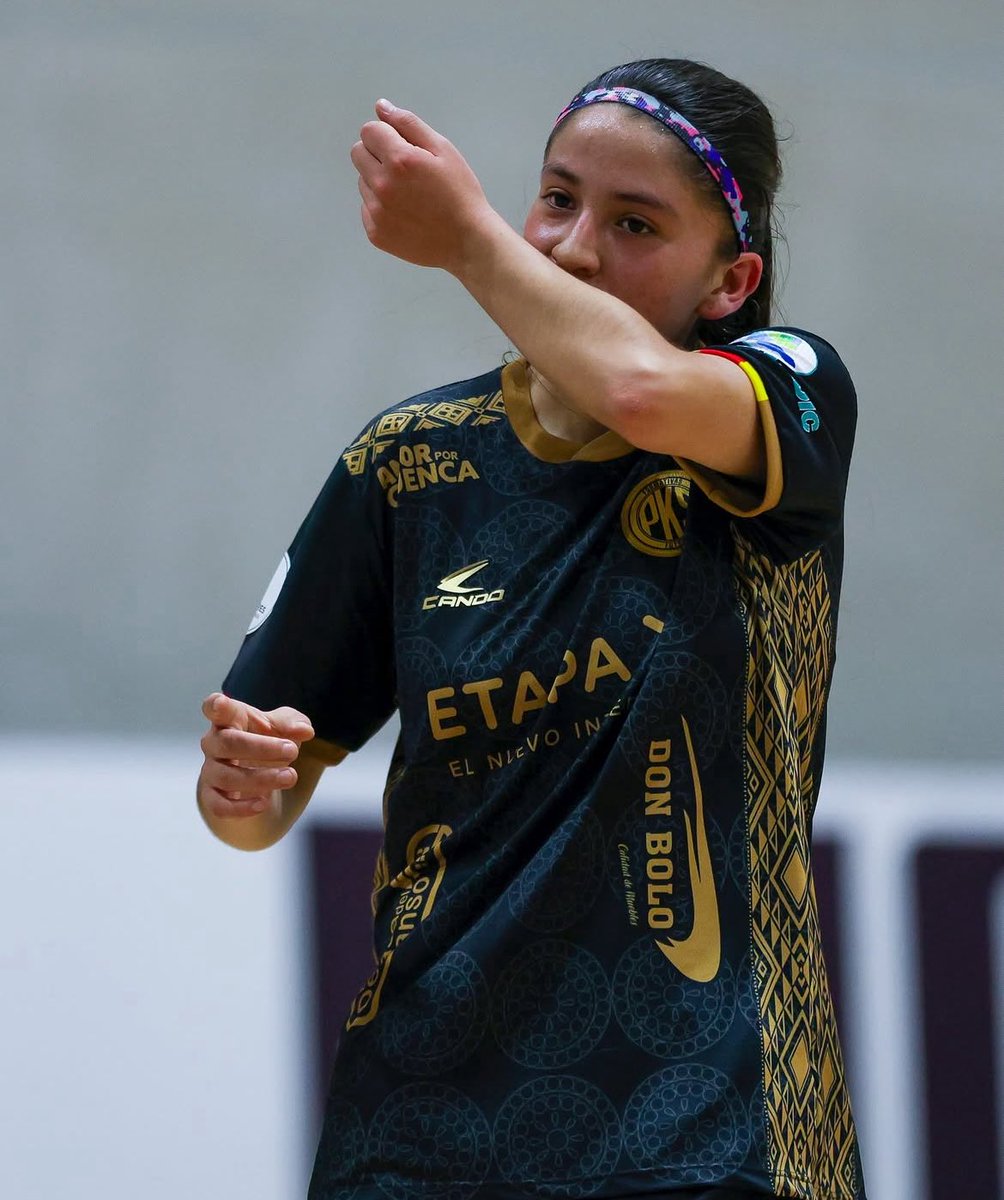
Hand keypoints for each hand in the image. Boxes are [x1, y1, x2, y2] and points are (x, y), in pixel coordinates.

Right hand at [198, 693, 314, 819]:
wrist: (256, 771)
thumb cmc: (267, 738)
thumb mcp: (283, 725)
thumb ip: (293, 723)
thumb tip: (305, 731)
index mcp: (229, 719)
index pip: (215, 708)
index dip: (216, 705)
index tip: (221, 703)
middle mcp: (214, 743)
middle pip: (227, 743)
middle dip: (262, 748)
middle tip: (293, 751)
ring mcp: (211, 770)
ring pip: (227, 776)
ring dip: (261, 778)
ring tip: (290, 777)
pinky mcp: (211, 796)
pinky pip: (219, 805)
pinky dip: (240, 807)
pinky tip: (263, 804)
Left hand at [350, 100, 494, 272]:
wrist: (467, 242)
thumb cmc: (460, 192)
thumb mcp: (443, 149)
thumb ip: (408, 124)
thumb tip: (380, 107)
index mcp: (399, 160)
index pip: (368, 131)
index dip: (386, 134)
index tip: (403, 147)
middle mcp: (382, 185)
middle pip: (358, 153)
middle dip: (377, 154)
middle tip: (405, 170)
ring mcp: (376, 212)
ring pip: (363, 182)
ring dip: (379, 181)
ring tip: (409, 195)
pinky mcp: (376, 233)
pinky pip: (367, 209)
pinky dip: (381, 207)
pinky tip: (405, 213)